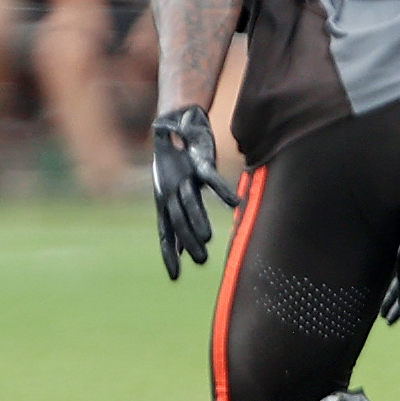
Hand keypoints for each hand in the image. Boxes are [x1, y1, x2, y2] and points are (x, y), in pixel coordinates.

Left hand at [151, 106, 238, 281]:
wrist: (174, 124)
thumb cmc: (174, 164)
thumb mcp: (171, 194)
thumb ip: (176, 219)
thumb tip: (179, 248)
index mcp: (164, 202)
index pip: (165, 233)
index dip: (169, 253)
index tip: (174, 276)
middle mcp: (171, 192)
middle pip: (179, 220)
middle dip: (188, 240)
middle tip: (201, 260)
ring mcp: (184, 177)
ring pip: (191, 202)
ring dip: (200, 220)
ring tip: (209, 239)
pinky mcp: (198, 162)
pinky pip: (211, 178)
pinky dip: (223, 190)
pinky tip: (234, 202)